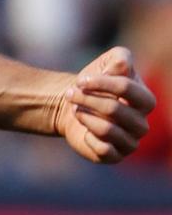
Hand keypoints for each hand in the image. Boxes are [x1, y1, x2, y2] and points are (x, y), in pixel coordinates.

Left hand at [55, 47, 155, 163]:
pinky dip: (87, 136)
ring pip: (106, 129)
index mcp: (145, 100)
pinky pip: (102, 149)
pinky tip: (83, 129)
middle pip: (113, 109)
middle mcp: (142, 124)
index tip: (80, 81)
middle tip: (70, 94)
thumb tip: (122, 67)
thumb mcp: (106, 63)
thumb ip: (120, 58)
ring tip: (76, 109)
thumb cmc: (93, 85)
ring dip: (84, 115)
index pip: (126, 88)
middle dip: (86, 99)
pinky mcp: (115, 156)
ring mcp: (130, 142)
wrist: (72, 106)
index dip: (100, 82)